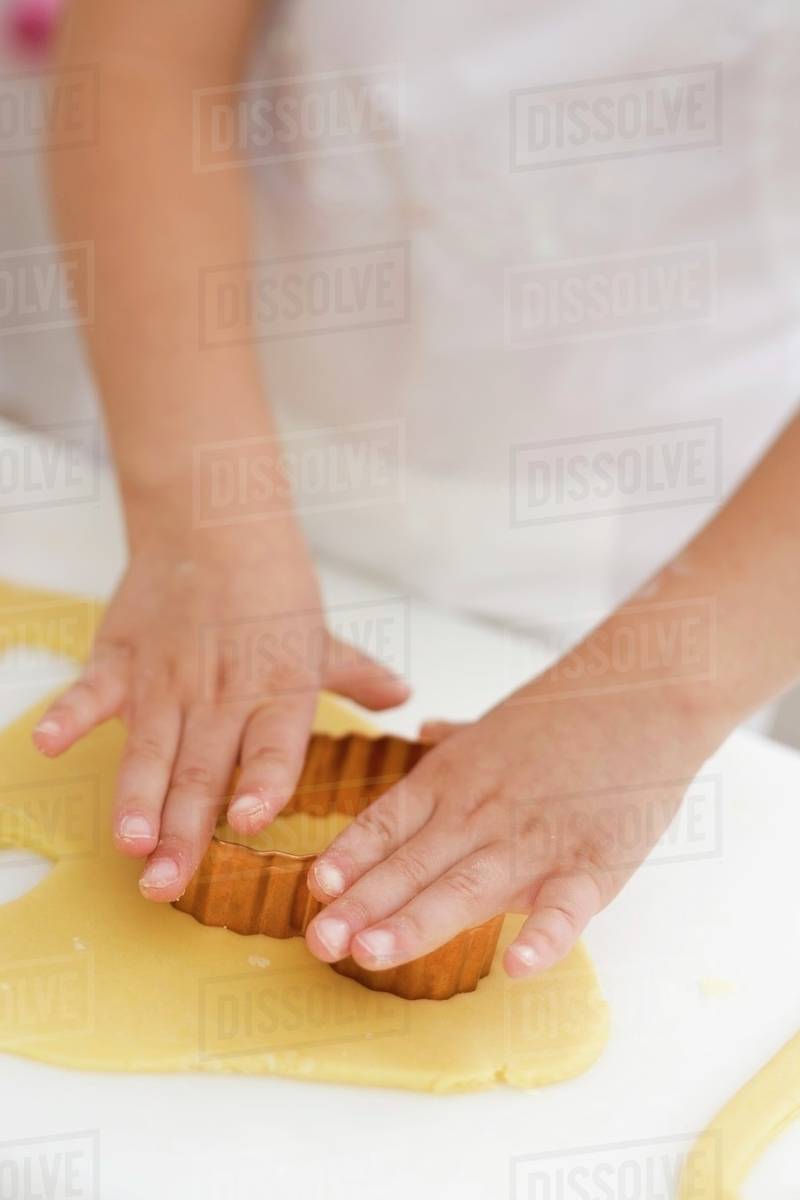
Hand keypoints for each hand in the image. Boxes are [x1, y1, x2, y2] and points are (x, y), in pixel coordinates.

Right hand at [32, 508, 408, 900]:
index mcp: (277, 689)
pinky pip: (91, 691)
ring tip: (130, 843)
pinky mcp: (121, 659)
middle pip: (202, 768)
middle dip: (184, 830)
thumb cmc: (271, 587)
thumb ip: (357, 675)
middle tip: (168, 883)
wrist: (213, 525)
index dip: (262, 782)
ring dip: (136, 797)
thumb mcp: (320, 636)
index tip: (251, 820)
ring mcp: (167, 679)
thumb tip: (404, 697)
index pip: (273, 744)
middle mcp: (222, 693)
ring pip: (150, 748)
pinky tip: (48, 744)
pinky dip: (69, 715)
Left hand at [304, 674, 719, 978]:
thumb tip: (424, 728)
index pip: (388, 824)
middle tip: (320, 942)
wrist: (646, 693)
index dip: (351, 858)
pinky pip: (565, 906)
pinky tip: (518, 966)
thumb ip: (456, 738)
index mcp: (454, 779)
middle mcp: (482, 811)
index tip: (315, 888)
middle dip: (364, 905)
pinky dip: (544, 935)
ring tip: (371, 953)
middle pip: (413, 863)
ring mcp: (536, 838)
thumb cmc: (570, 712)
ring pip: (466, 887)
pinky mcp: (595, 861)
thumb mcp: (497, 721)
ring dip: (417, 922)